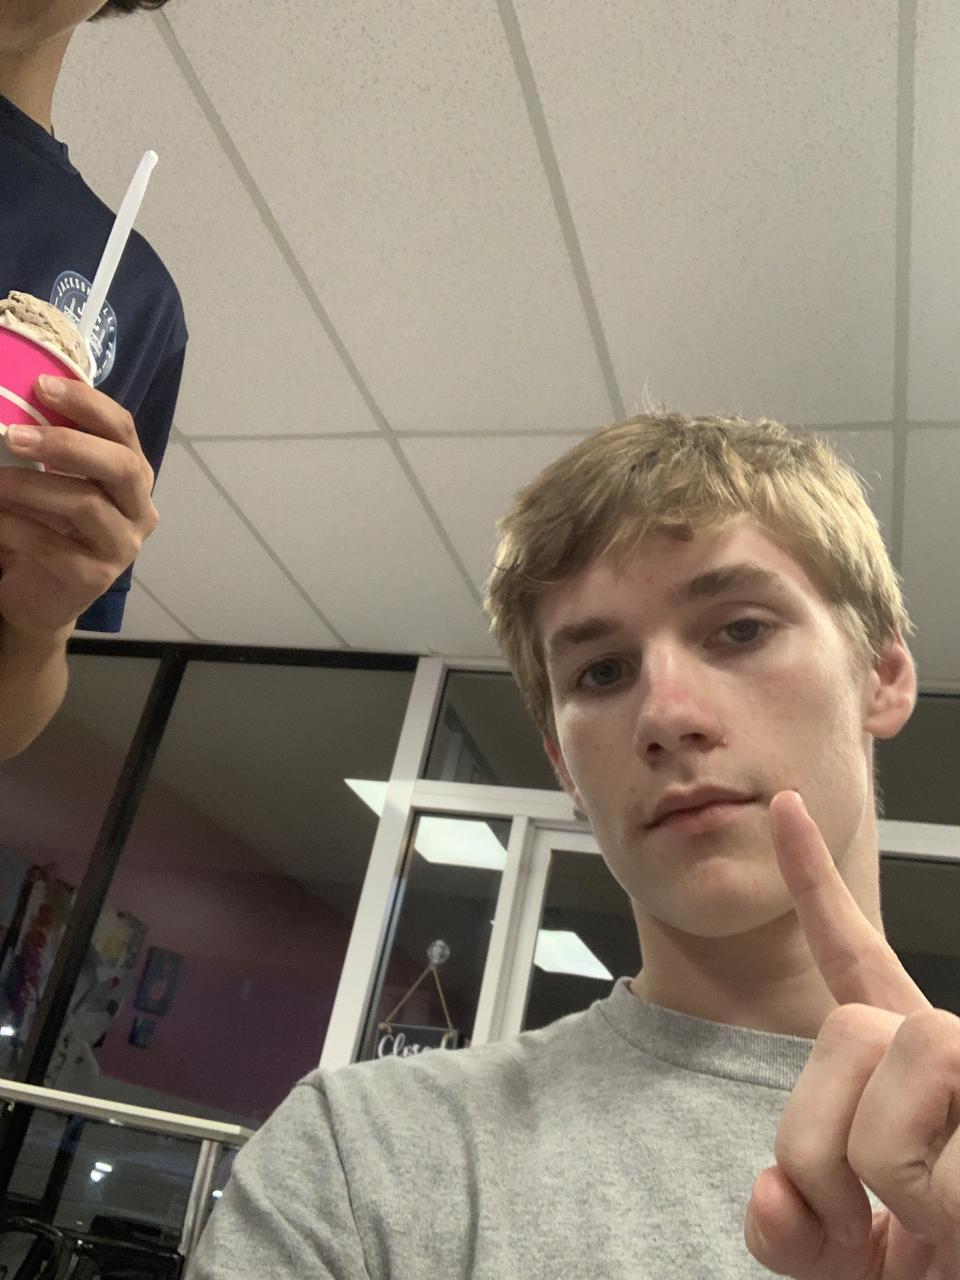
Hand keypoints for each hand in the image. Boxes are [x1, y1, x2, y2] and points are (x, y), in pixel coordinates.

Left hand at [0, 375, 158, 634]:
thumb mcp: (52, 481)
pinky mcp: (94, 578)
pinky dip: (12, 525)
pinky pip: (51, 544)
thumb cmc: (45, 528)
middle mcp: (139, 510)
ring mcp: (122, 547)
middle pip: (121, 466)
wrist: (39, 596)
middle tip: (13, 435)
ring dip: (30, 486)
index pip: (123, 431)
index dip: (87, 404)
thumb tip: (15, 406)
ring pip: (85, 504)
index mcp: (132, 478)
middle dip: (68, 444)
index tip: (41, 385)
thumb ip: (51, 450)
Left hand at [744, 790, 959, 1276]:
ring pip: (891, 1049)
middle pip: (845, 1024)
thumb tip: (768, 1199)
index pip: (852, 960)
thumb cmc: (934, 1275)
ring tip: (939, 1227)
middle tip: (870, 1218)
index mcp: (907, 1077)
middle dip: (820, 1139)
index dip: (813, 882)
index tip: (784, 808)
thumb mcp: (849, 1261)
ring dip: (887, 1171)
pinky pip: (940, 1145)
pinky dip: (939, 1214)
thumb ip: (792, 1230)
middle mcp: (955, 1053)